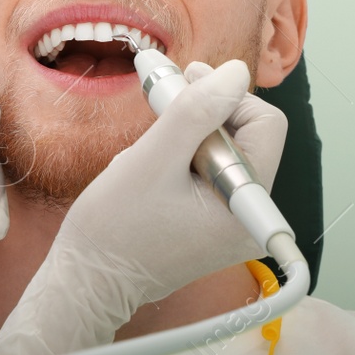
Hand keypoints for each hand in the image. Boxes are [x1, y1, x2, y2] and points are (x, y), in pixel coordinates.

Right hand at [0, 59, 286, 354]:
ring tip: (154, 148)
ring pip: (228, 155)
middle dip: (206, 116)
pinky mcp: (217, 231)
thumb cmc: (113, 228)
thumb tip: (235, 73)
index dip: (225, 96)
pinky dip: (188, 160)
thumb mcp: (152, 158)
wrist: (90, 282)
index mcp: (247, 207)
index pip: (264, 124)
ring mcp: (236, 228)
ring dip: (192, 137)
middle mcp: (252, 221)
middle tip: (164, 103)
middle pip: (247, 138)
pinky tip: (157, 166)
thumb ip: (197, 111)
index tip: (183, 86)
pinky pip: (215, 178)